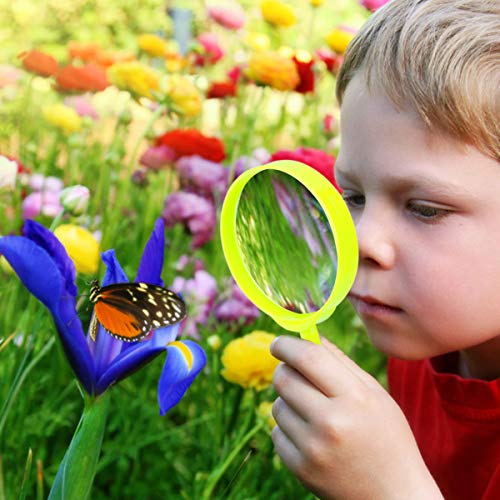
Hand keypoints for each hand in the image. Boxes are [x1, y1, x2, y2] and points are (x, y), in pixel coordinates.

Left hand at [270, 336, 442, 499]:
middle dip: (284, 369)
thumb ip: (340, 362)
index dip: (287, 344)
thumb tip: (308, 335)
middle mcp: (331, 423)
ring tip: (313, 412)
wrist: (394, 497)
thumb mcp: (375, 394)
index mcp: (354, 398)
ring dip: (288, 401)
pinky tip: (311, 435)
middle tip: (294, 372)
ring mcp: (313, 449)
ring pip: (277, 405)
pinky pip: (276, 432)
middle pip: (284, 378)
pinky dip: (288, 428)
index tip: (278, 342)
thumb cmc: (387, 437)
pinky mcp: (300, 469)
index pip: (308, 357)